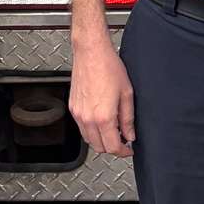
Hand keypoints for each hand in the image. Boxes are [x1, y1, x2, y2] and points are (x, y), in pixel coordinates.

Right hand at [70, 30, 135, 156]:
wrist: (91, 52)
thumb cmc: (108, 67)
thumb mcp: (127, 93)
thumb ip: (128, 118)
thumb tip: (130, 134)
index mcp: (103, 117)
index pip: (113, 147)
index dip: (123, 151)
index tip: (129, 149)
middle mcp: (88, 119)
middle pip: (99, 148)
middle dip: (112, 147)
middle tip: (123, 139)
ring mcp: (78, 114)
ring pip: (89, 140)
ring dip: (101, 140)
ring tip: (113, 129)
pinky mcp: (73, 108)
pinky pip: (81, 128)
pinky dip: (91, 130)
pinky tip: (101, 120)